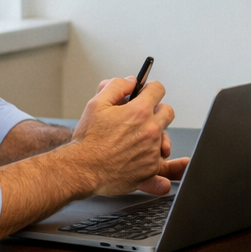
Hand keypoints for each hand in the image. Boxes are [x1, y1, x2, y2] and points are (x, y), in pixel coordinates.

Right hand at [71, 77, 186, 195]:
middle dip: (156, 111)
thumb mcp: (96, 103)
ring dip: (153, 136)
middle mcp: (150, 130)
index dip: (150, 90)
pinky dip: (151, 157)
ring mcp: (152, 150)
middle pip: (168, 112)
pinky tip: (137, 158)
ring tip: (135, 141)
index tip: (147, 94)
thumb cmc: (88, 140)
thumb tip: (131, 81)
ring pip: (163, 136)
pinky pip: (160, 159)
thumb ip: (117, 86)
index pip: (158, 89)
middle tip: (141, 118)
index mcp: (139, 111)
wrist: (82, 170)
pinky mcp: (151, 169)